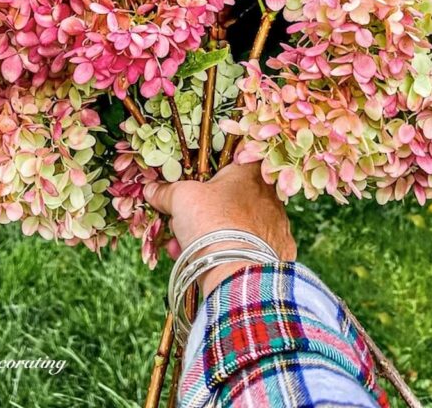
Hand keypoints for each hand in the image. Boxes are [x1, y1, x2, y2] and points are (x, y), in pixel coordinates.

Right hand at [144, 161, 296, 297]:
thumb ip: (167, 191)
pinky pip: (249, 248)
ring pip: (238, 225)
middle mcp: (270, 196)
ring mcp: (277, 226)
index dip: (211, 170)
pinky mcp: (278, 253)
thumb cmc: (212, 223)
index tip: (194, 182)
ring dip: (211, 234)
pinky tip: (206, 262)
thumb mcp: (181, 198)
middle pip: (231, 197)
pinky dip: (229, 253)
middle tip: (182, 222)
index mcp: (250, 173)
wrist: (237, 272)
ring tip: (184, 247)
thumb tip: (152, 190)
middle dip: (203, 211)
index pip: (234, 159)